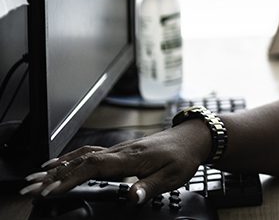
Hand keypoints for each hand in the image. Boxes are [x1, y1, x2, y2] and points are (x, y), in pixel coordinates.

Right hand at [19, 120, 209, 203]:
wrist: (192, 138)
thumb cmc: (183, 157)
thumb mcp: (172, 176)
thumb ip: (150, 186)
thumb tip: (132, 197)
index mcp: (130, 158)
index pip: (93, 167)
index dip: (71, 178)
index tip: (52, 189)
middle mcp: (119, 152)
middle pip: (79, 161)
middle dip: (53, 175)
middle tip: (30, 188)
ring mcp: (117, 150)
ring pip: (81, 156)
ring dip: (57, 167)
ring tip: (34, 178)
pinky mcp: (119, 151)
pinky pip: (89, 153)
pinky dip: (70, 158)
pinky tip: (58, 164)